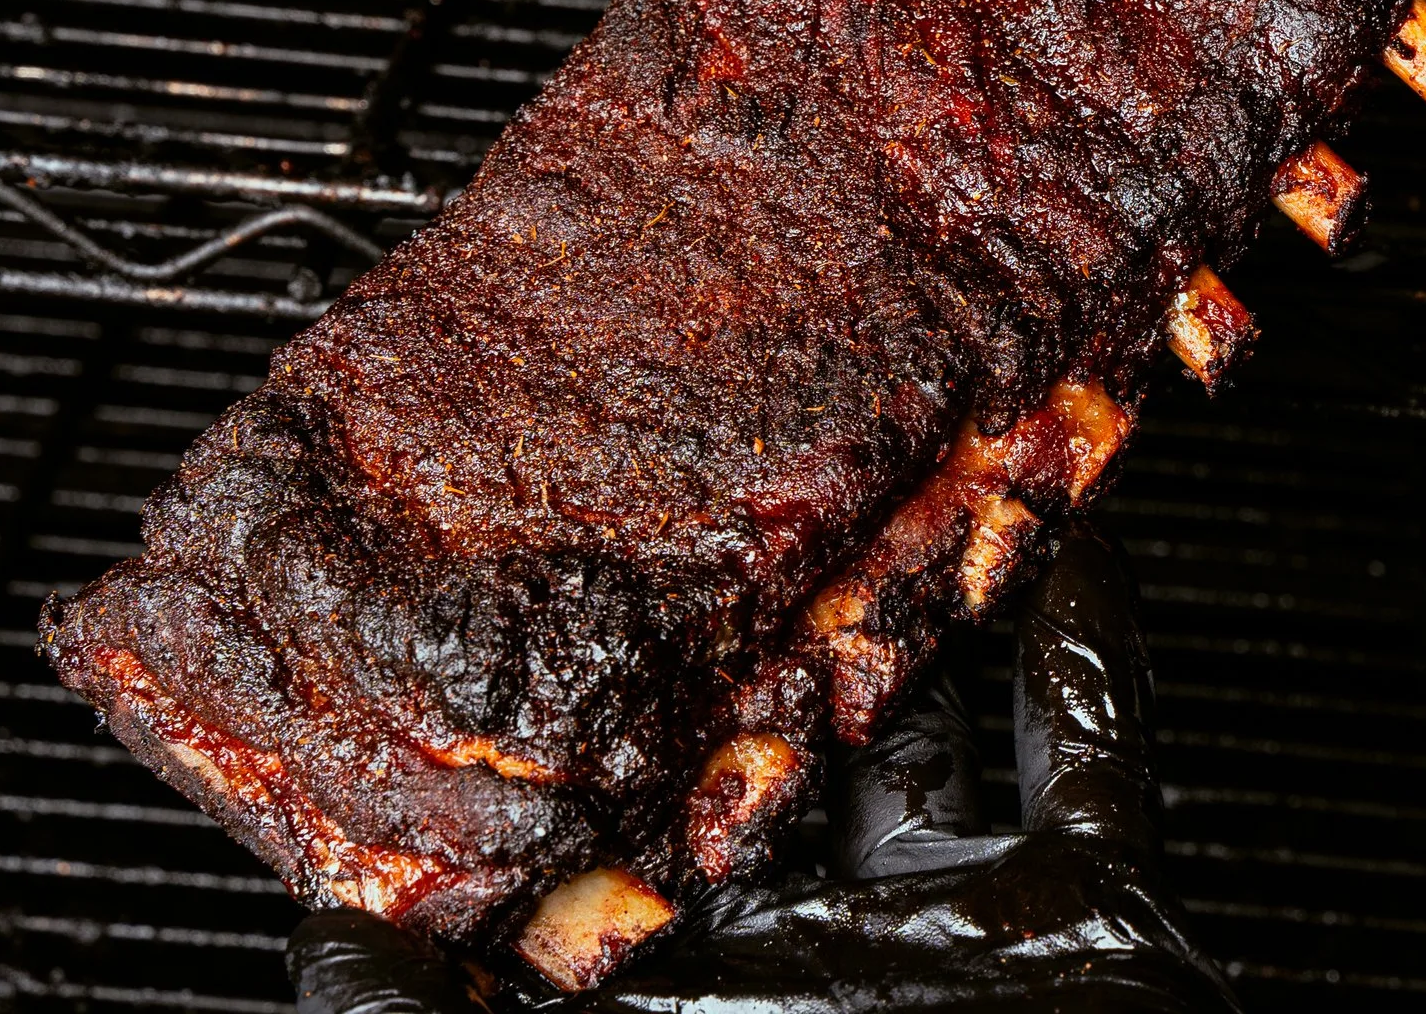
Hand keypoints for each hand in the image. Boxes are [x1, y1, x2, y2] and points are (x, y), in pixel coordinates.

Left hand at [289, 525, 1237, 1013]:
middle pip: (776, 745)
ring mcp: (945, 928)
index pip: (623, 820)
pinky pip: (1095, 753)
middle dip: (763, 621)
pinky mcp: (1084, 920)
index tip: (579, 572)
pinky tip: (1060, 538)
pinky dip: (1089, 644)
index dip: (605, 700)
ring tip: (880, 464)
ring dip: (917, 598)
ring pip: (931, 721)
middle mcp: (805, 946)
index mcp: (680, 995)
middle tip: (735, 478)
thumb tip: (330, 918)